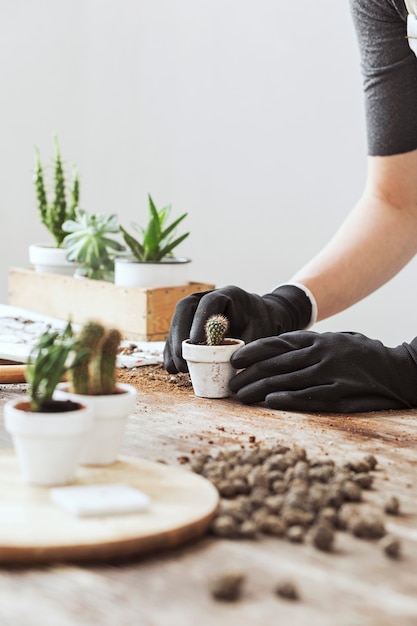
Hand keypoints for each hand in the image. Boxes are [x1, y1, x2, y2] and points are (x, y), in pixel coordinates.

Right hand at [163, 284, 311, 372]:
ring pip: (177, 321)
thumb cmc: (262, 325)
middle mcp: (207, 297)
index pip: (209, 302)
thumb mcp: (261, 333)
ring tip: (178, 369)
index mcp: (228, 294)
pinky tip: (173, 368)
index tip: (197, 342)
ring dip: (173, 345)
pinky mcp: (190, 322)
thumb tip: (234, 368)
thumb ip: (248, 346)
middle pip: (185, 308)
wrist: (261, 319)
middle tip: (182, 359)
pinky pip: (176, 334)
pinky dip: (172, 351)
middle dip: (180, 334)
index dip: (200, 320)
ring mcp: (196, 309)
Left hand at [229, 331, 416, 412]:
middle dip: (249, 374)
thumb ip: (309, 344)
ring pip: (285, 380)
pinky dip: (286, 398)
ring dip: (259, 389)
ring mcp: (329, 373)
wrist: (398, 370)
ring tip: (242, 397)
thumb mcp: (335, 340)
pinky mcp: (339, 393)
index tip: (234, 361)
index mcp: (317, 339)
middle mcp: (320, 353)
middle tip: (232, 385)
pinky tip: (270, 401)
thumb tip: (275, 349)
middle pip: (275, 364)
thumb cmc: (361, 355)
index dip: (252, 351)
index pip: (276, 343)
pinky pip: (307, 397)